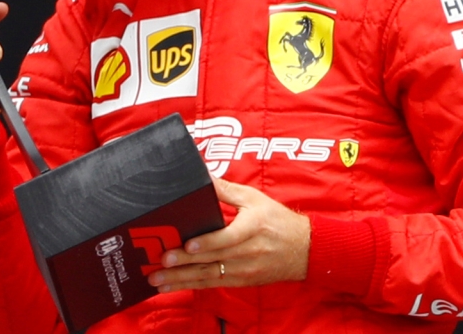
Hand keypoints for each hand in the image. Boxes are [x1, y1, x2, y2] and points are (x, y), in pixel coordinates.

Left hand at [148, 176, 309, 291]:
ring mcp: (244, 270)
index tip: (188, 245)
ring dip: (181, 280)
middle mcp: (247, 253)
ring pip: (209, 276)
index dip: (207, 243)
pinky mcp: (241, 281)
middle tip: (161, 263)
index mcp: (252, 229)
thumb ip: (226, 189)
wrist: (304, 250)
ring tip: (158, 280)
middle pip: (212, 259)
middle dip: (184, 263)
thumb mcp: (254, 198)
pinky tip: (174, 287)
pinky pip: (214, 284)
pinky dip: (192, 286)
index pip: (228, 238)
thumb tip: (202, 174)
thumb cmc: (277, 220)